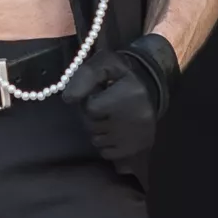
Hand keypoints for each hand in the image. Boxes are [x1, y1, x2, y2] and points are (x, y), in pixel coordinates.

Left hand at [67, 33, 180, 164]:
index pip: (91, 107)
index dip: (91, 101)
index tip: (101, 95)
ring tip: (111, 119)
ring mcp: (136, 135)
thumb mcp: (105, 64)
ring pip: (97, 140)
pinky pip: (106, 153)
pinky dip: (107, 145)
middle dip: (93, 117)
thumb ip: (86, 75)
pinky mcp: (136, 149)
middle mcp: (136, 116)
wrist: (149, 92)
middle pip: (92, 126)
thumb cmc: (121, 78)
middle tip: (105, 108)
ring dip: (99, 131)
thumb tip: (68, 99)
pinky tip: (116, 133)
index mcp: (131, 92)